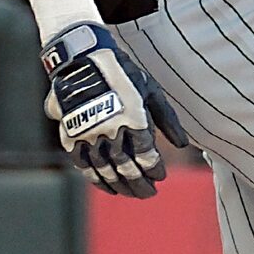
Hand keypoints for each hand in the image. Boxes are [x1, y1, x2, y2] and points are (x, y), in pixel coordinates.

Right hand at [41, 21, 189, 196]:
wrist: (82, 60)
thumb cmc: (123, 73)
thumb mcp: (151, 90)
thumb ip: (167, 119)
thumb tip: (182, 144)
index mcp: (134, 120)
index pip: (147, 157)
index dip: (155, 170)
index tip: (160, 176)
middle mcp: (112, 131)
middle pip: (128, 169)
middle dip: (141, 184)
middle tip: (149, 193)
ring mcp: (90, 135)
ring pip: (107, 170)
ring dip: (120, 186)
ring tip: (131, 194)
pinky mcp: (72, 137)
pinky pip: (84, 166)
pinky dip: (96, 180)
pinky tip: (107, 188)